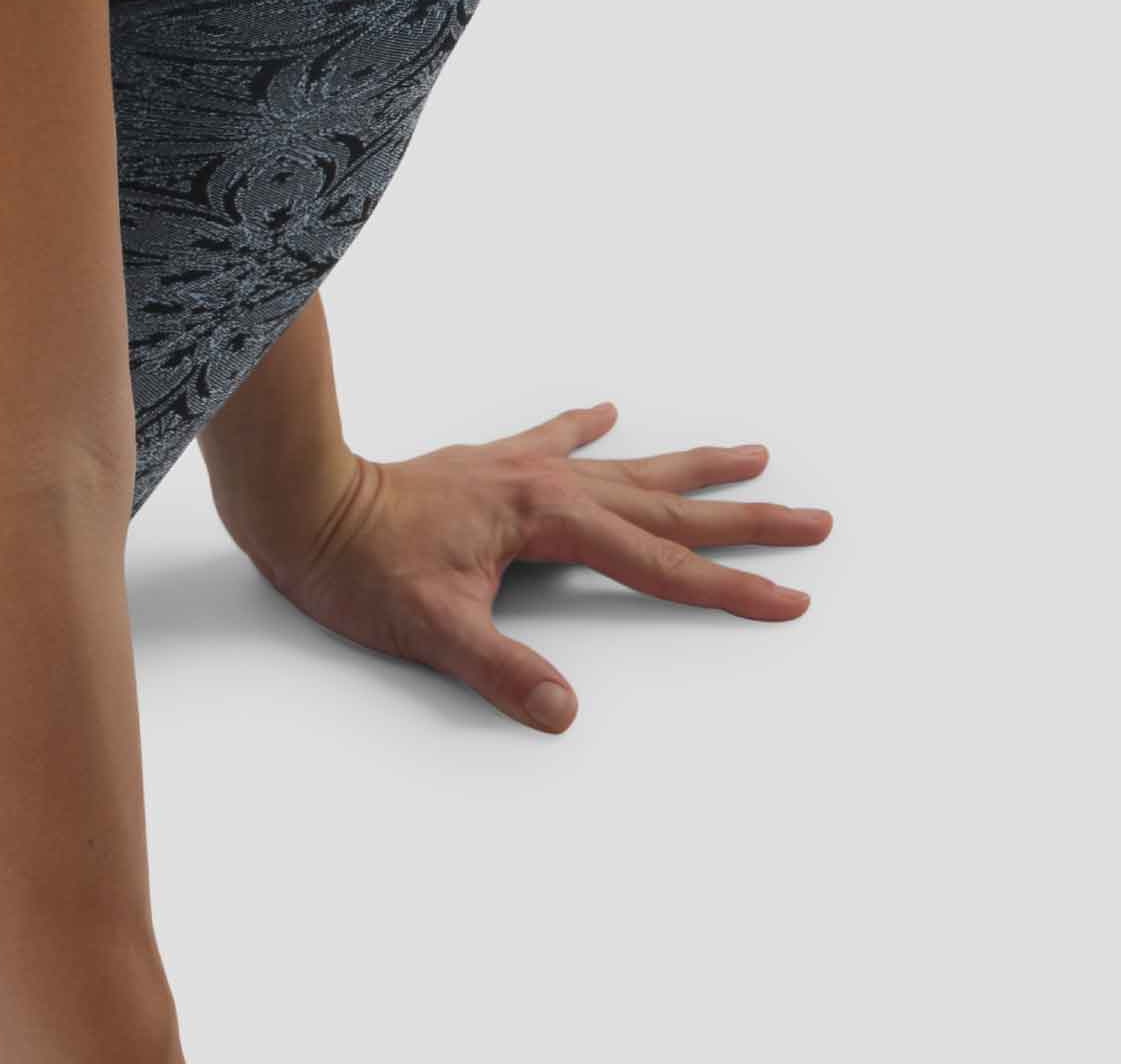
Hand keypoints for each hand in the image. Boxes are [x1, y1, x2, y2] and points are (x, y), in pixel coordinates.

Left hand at [249, 402, 831, 733]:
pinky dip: (584, 426)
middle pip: (668, 508)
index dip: (729, 590)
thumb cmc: (359, 565)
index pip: (659, 567)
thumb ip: (499, 668)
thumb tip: (561, 709)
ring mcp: (519, 468)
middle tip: (816, 519)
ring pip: (627, 468)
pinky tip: (604, 410)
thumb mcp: (430, 627)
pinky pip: (553, 438)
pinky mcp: (488, 465)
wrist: (304, 500)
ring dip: (690, 466)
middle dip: (745, 521)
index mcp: (548, 519)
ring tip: (748, 452)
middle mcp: (547, 484)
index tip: (793, 599)